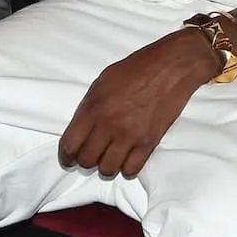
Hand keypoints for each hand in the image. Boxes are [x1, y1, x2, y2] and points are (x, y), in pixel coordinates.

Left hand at [57, 30, 219, 177]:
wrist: (170, 66)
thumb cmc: (137, 69)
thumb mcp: (103, 81)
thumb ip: (89, 106)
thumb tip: (81, 128)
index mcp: (93, 107)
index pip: (70, 144)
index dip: (66, 157)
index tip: (68, 160)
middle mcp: (109, 124)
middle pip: (87, 160)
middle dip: (86, 161)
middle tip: (92, 156)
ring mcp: (129, 135)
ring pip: (107, 169)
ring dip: (106, 166)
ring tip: (110, 157)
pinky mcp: (149, 141)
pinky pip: (131, 169)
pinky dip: (127, 168)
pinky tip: (128, 158)